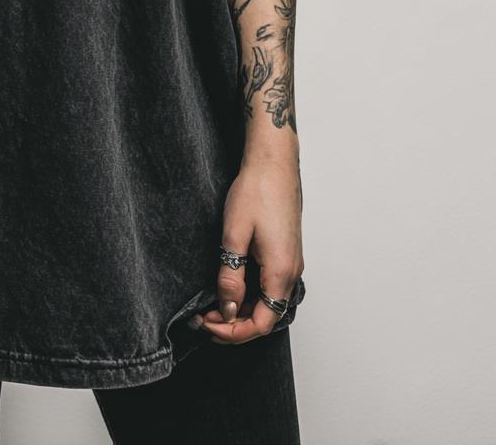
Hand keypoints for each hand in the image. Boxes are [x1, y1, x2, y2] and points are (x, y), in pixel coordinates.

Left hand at [197, 154, 302, 344]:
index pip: (261, 323)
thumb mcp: (234, 235)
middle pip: (266, 316)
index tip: (207, 324)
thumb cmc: (256, 191)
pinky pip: (270, 285)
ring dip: (242, 309)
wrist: (273, 163)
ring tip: (212, 304)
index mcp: (281, 272)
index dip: (233, 332)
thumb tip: (228, 309)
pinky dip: (250, 294)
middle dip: (234, 324)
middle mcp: (292, 272)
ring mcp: (291, 262)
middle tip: (204, 317)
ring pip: (268, 302)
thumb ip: (231, 276)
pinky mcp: (286, 253)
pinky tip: (230, 286)